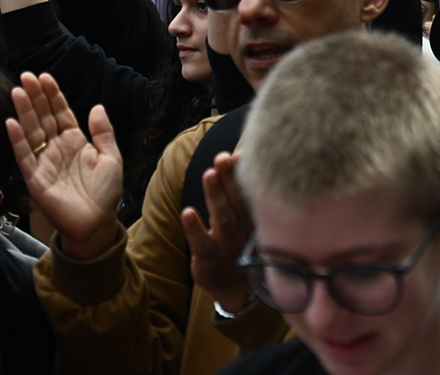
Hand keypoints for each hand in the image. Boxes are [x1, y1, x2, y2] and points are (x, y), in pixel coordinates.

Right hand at [6, 72, 122, 260]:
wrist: (96, 223)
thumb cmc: (106, 192)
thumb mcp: (111, 157)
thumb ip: (103, 132)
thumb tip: (96, 106)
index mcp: (75, 141)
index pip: (61, 113)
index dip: (54, 96)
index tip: (46, 77)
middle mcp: (57, 148)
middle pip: (43, 117)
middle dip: (36, 97)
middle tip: (27, 76)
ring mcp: (44, 162)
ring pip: (31, 132)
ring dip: (24, 112)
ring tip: (18, 90)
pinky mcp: (34, 178)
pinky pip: (24, 156)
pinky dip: (17, 140)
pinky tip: (11, 122)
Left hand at [180, 152, 253, 309]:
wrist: (236, 288)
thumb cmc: (238, 243)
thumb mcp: (244, 218)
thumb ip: (241, 189)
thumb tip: (240, 152)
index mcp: (251, 218)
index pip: (249, 192)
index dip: (244, 172)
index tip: (240, 152)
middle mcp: (242, 229)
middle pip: (236, 201)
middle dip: (230, 178)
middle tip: (222, 157)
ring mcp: (227, 245)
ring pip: (222, 219)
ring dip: (216, 197)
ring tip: (209, 175)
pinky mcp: (209, 260)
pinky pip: (201, 244)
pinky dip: (195, 229)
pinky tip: (187, 212)